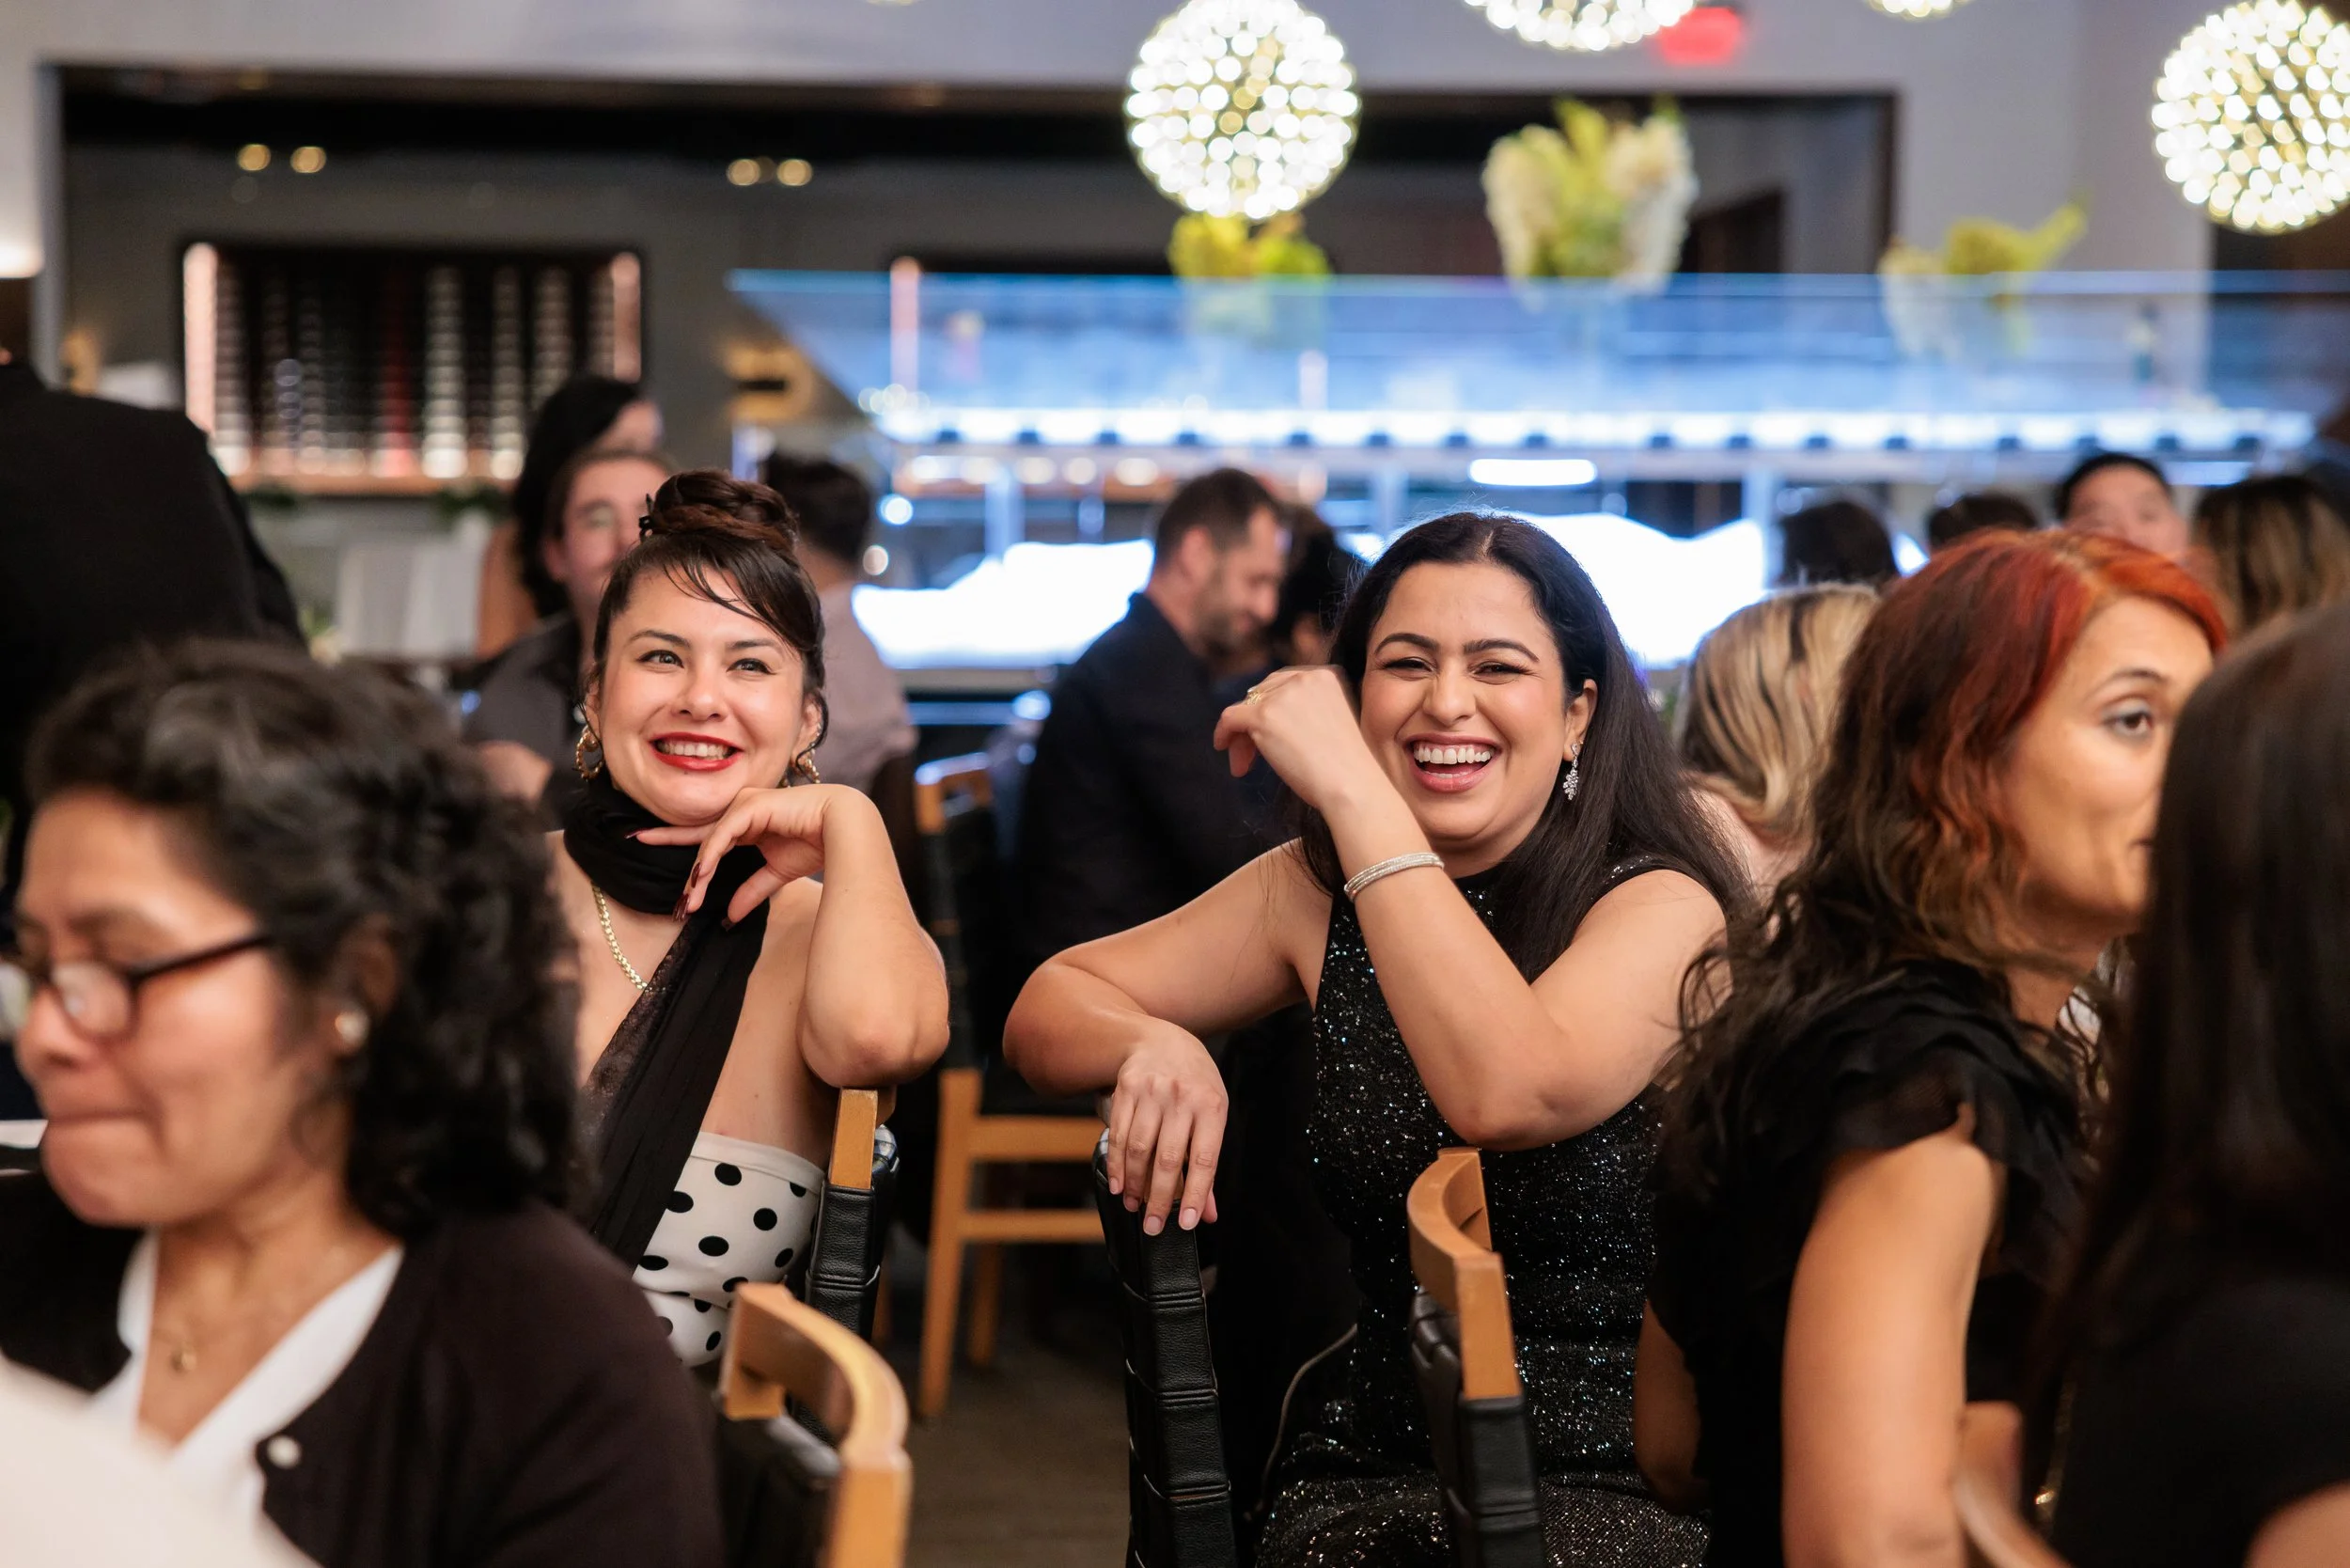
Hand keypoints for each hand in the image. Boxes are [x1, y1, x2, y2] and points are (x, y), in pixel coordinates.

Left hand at [634, 783, 865, 923]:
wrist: (844, 829)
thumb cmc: (815, 843)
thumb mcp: (776, 873)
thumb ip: (752, 890)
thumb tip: (731, 917)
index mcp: (747, 822)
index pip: (707, 835)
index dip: (679, 841)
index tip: (647, 842)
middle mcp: (741, 809)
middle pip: (698, 831)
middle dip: (667, 839)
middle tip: (636, 840)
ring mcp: (745, 805)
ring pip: (709, 841)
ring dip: (697, 873)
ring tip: (687, 901)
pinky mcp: (751, 806)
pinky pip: (722, 836)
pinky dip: (710, 858)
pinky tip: (701, 878)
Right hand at [1103, 1026, 1226, 1234]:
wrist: (1161, 1039)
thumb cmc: (1194, 1084)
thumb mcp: (1211, 1115)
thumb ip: (1207, 1164)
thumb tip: (1207, 1213)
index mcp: (1211, 1106)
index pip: (1204, 1159)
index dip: (1195, 1194)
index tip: (1187, 1223)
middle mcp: (1182, 1097)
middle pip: (1168, 1158)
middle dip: (1159, 1199)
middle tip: (1153, 1227)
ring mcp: (1152, 1091)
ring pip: (1140, 1149)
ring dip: (1135, 1185)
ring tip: (1134, 1207)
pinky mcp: (1126, 1089)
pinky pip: (1119, 1134)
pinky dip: (1118, 1165)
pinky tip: (1120, 1184)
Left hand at [1213, 666, 1386, 813]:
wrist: (1351, 785)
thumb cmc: (1346, 768)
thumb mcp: (1331, 723)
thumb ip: (1306, 711)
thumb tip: (1264, 717)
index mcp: (1326, 676)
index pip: (1284, 685)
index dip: (1273, 709)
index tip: (1272, 736)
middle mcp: (1305, 677)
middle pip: (1263, 694)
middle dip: (1255, 722)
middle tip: (1254, 755)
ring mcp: (1283, 695)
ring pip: (1247, 708)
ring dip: (1243, 735)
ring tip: (1245, 763)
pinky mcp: (1263, 715)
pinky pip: (1230, 717)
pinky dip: (1223, 732)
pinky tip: (1223, 747)